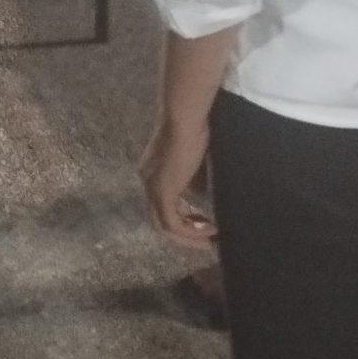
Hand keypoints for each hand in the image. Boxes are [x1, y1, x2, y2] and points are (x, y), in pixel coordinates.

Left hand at [137, 111, 216, 247]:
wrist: (184, 118)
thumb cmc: (193, 130)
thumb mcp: (193, 160)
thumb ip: (192, 180)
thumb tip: (201, 199)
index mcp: (151, 171)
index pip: (162, 203)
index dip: (183, 217)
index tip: (204, 222)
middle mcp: (147, 181)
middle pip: (159, 219)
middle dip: (184, 233)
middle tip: (207, 239)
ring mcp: (151, 187)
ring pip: (163, 226)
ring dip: (188, 237)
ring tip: (210, 240)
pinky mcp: (162, 191)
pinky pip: (172, 223)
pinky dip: (190, 231)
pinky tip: (210, 229)